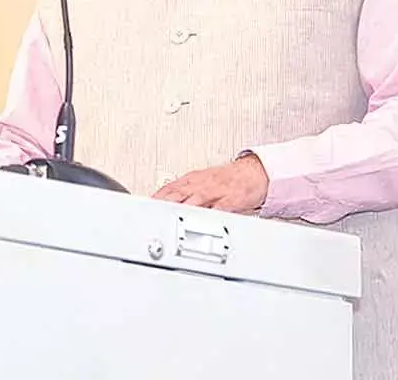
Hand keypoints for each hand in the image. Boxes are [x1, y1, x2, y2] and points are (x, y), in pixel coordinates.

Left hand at [151, 154, 268, 213]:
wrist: (254, 173)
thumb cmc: (227, 178)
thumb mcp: (202, 181)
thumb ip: (183, 191)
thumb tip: (163, 201)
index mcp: (192, 180)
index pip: (168, 188)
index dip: (155, 198)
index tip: (143, 207)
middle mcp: (200, 185)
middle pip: (177, 194)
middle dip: (162, 204)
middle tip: (150, 215)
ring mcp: (215, 192)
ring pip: (194, 201)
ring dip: (180, 210)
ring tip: (168, 220)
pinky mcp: (230, 200)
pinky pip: (219, 209)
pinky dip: (209, 216)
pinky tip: (201, 224)